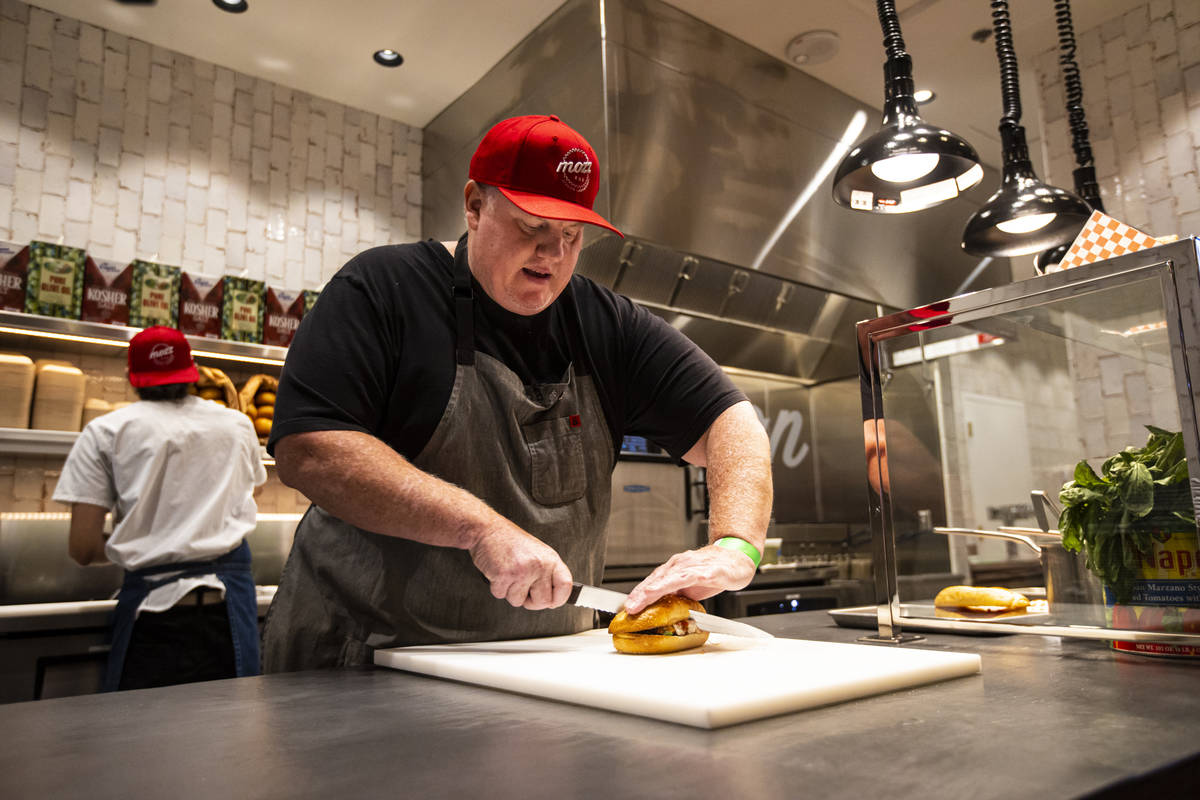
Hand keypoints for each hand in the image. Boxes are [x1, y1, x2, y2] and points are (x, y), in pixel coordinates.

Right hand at [468, 523, 572, 609]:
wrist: (488, 530)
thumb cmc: (511, 542)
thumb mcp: (538, 553)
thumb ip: (547, 573)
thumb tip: (553, 598)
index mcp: (550, 559)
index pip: (565, 586)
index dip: (559, 599)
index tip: (552, 602)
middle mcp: (539, 565)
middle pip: (543, 601)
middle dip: (531, 602)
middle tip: (523, 589)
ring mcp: (522, 571)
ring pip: (519, 602)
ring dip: (510, 592)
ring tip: (509, 574)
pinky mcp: (504, 575)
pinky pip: (501, 595)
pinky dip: (497, 587)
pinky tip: (498, 573)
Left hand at [623, 543, 755, 614]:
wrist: (736, 558)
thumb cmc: (712, 572)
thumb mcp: (689, 587)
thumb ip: (675, 596)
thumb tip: (659, 612)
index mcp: (673, 570)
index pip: (651, 583)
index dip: (637, 595)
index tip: (626, 608)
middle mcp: (679, 565)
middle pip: (657, 580)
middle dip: (641, 594)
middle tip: (630, 607)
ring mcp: (693, 566)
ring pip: (671, 576)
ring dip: (657, 587)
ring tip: (645, 597)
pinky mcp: (709, 570)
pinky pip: (694, 575)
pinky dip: (683, 579)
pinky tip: (676, 585)